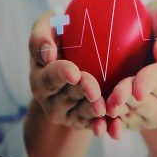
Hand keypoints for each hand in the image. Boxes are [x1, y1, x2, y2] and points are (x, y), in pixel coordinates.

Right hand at [28, 13, 115, 138]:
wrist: (77, 62)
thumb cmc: (62, 38)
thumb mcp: (48, 28)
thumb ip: (41, 34)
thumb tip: (49, 53)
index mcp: (41, 78)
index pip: (49, 77)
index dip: (60, 75)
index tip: (74, 72)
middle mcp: (51, 100)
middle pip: (68, 97)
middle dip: (82, 93)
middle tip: (94, 89)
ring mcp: (67, 114)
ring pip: (82, 114)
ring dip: (93, 111)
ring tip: (104, 107)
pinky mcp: (84, 123)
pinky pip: (96, 126)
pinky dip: (106, 127)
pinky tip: (116, 128)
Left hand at [104, 0, 156, 131]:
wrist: (146, 46)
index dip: (149, 83)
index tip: (138, 89)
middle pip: (143, 103)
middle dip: (127, 99)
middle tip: (114, 97)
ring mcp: (146, 116)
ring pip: (128, 116)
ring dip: (113, 113)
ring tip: (100, 110)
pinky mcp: (128, 121)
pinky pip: (116, 125)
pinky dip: (106, 126)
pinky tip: (97, 127)